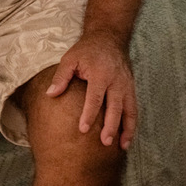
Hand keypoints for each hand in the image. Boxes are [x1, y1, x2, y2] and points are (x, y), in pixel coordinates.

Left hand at [46, 33, 137, 148]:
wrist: (109, 38)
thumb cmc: (86, 50)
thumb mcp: (70, 58)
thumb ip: (61, 76)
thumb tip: (50, 94)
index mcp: (100, 74)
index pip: (95, 98)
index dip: (89, 114)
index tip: (83, 129)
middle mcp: (116, 81)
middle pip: (115, 107)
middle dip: (110, 126)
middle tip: (104, 142)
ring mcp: (126, 85)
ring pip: (129, 110)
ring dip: (126, 129)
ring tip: (121, 146)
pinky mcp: (132, 89)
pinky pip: (134, 109)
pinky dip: (132, 124)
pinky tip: (127, 137)